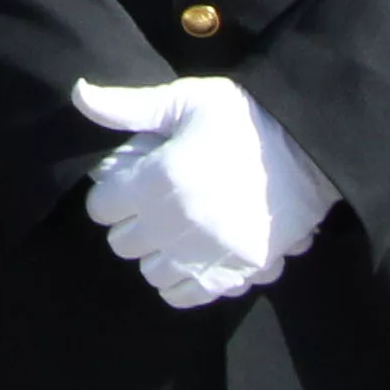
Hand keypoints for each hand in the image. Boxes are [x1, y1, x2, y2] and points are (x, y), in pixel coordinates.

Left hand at [72, 77, 341, 310]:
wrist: (310, 146)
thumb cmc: (243, 117)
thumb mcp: (185, 100)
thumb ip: (128, 106)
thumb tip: (79, 94)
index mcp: (163, 177)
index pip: (102, 206)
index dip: (111, 191)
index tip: (128, 181)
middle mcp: (181, 222)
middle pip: (123, 243)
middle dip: (130, 221)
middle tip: (152, 203)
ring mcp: (210, 253)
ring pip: (151, 273)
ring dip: (156, 253)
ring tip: (173, 230)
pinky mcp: (238, 272)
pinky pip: (187, 295)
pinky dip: (183, 280)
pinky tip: (191, 256)